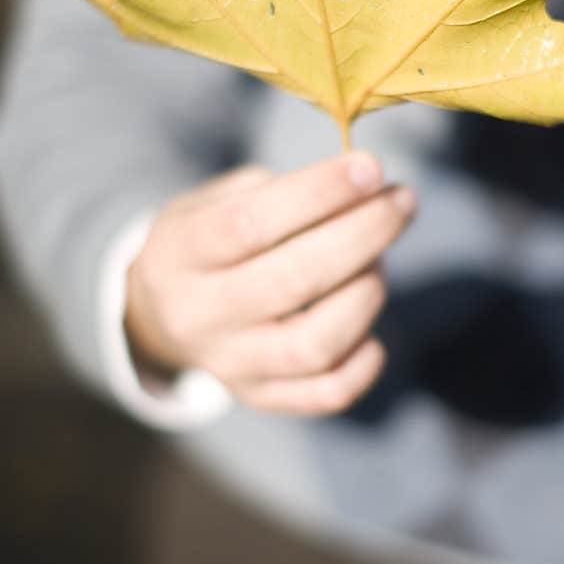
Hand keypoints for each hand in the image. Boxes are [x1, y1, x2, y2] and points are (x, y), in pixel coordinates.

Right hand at [124, 152, 415, 414]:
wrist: (161, 315)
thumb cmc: (207, 240)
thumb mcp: (215, 198)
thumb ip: (277, 191)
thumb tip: (359, 189)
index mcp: (179, 252)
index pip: (249, 223)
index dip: (318, 192)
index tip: (370, 167)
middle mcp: (199, 315)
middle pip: (293, 280)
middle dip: (364, 233)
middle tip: (402, 201)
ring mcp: (230, 364)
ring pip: (316, 344)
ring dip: (366, 293)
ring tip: (378, 261)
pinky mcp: (260, 396)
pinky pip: (327, 393)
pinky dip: (365, 360)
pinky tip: (371, 324)